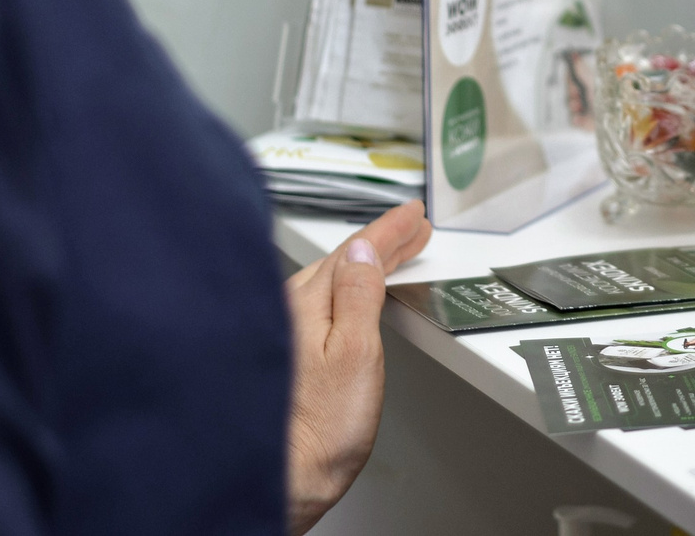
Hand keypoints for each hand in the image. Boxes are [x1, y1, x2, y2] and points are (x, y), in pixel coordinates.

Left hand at [284, 201, 430, 533]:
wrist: (284, 478)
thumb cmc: (319, 428)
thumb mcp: (354, 352)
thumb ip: (358, 296)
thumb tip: (364, 251)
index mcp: (305, 303)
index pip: (354, 252)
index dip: (388, 230)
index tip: (412, 215)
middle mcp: (287, 310)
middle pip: (342, 261)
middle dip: (380, 243)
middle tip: (412, 229)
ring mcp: (283, 331)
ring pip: (330, 280)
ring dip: (364, 264)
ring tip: (392, 254)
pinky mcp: (285, 354)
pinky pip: (321, 301)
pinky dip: (346, 289)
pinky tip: (354, 297)